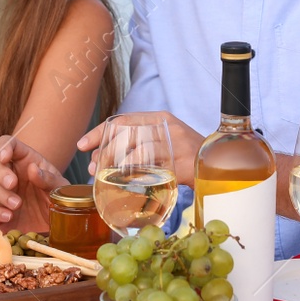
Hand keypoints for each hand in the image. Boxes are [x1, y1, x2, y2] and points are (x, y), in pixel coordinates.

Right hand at [0, 135, 60, 230]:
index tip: (5, 157)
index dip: (3, 146)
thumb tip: (33, 169)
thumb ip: (49, 179)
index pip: (9, 143)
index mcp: (26, 160)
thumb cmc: (57, 202)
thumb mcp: (60, 189)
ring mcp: (1, 192)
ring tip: (16, 205)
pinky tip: (8, 217)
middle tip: (12, 184)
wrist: (56, 228)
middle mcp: (10, 173)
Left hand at [75, 112, 203, 187]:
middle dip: (103, 152)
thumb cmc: (185, 155)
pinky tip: (125, 182)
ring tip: (104, 175)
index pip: (122, 120)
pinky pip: (150, 168)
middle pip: (125, 136)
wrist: (218, 164)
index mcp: (159, 118)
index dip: (98, 132)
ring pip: (135, 152)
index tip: (81, 145)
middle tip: (92, 166)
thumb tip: (99, 155)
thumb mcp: (162, 140)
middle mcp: (166, 127)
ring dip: (116, 165)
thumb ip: (137, 142)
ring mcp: (174, 144)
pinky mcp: (179, 162)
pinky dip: (134, 176)